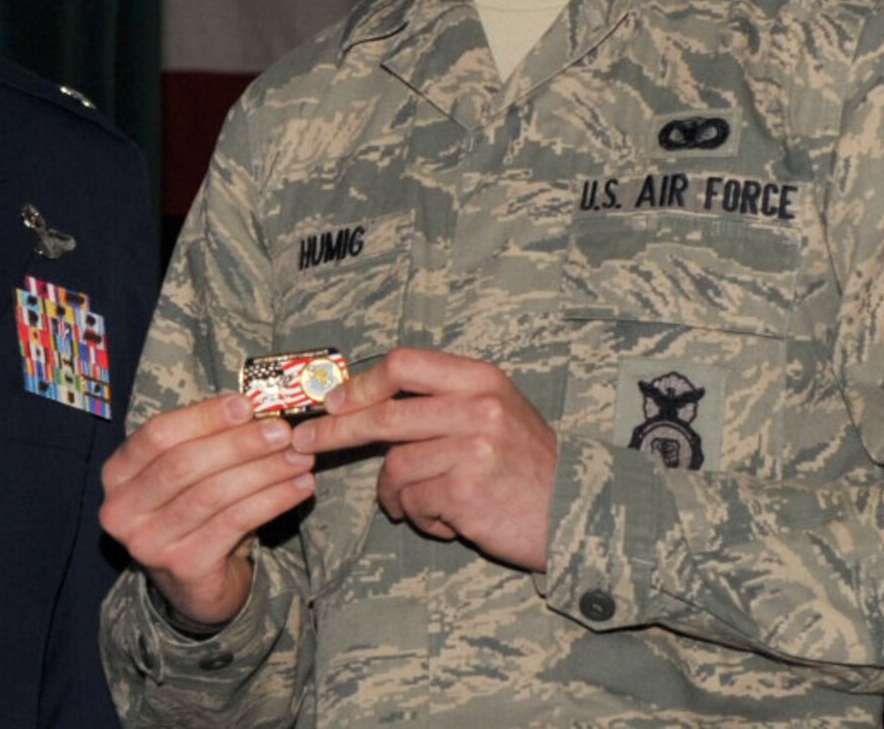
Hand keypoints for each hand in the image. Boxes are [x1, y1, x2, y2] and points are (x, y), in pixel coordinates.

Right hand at [100, 394, 316, 626]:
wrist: (195, 585)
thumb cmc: (192, 512)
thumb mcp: (187, 473)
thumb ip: (207, 439)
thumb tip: (253, 409)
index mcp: (117, 474)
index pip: (157, 435)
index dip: (203, 416)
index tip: (246, 405)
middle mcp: (122, 510)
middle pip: (184, 464)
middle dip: (239, 443)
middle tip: (282, 431)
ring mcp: (149, 542)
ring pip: (213, 494)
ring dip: (264, 471)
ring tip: (300, 457)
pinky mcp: (183, 566)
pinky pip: (235, 523)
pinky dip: (273, 500)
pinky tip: (299, 487)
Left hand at [290, 347, 557, 570]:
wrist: (578, 513)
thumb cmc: (526, 465)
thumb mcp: (496, 411)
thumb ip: (442, 400)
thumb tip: (363, 399)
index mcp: (481, 378)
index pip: (405, 364)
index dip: (361, 384)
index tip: (333, 402)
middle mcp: (478, 406)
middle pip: (384, 414)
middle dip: (335, 432)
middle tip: (305, 445)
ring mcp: (473, 448)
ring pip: (395, 467)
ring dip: (397, 494)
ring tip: (422, 505)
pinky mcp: (466, 490)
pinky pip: (413, 502)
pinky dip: (420, 517)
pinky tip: (448, 520)